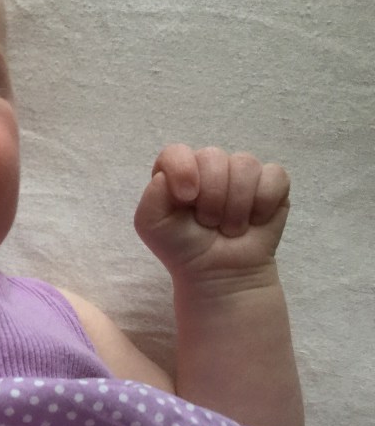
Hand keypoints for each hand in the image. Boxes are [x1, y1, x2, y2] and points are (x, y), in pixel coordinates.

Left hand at [134, 144, 290, 282]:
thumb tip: (168, 176)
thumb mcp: (151, 226)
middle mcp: (209, 167)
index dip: (183, 171)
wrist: (218, 273)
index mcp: (178, 172)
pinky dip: (263, 204)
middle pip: (213, 156)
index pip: (177, 152)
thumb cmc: (183, 247)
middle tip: (209, 223)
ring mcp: (241, 173)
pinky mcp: (272, 183)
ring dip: (236, 206)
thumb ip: (151, 196)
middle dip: (212, 197)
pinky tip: (254, 221)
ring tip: (229, 227)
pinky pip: (274, 177)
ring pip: (245, 164)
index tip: (187, 199)